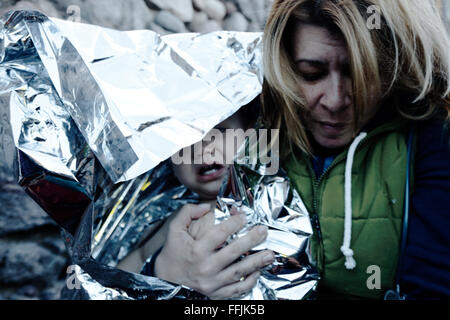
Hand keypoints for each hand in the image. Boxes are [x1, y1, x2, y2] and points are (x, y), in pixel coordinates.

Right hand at [154, 203, 273, 298]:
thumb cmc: (172, 255)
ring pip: (239, 271)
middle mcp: (206, 267)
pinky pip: (237, 289)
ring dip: (257, 262)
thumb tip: (205, 206)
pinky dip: (250, 282)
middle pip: (234, 252)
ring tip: (270, 254)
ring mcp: (213, 283)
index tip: (243, 216)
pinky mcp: (217, 294)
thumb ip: (187, 213)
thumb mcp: (174, 231)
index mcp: (196, 250)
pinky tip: (258, 272)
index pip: (219, 234)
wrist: (164, 283)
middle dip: (251, 240)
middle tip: (263, 230)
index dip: (234, 223)